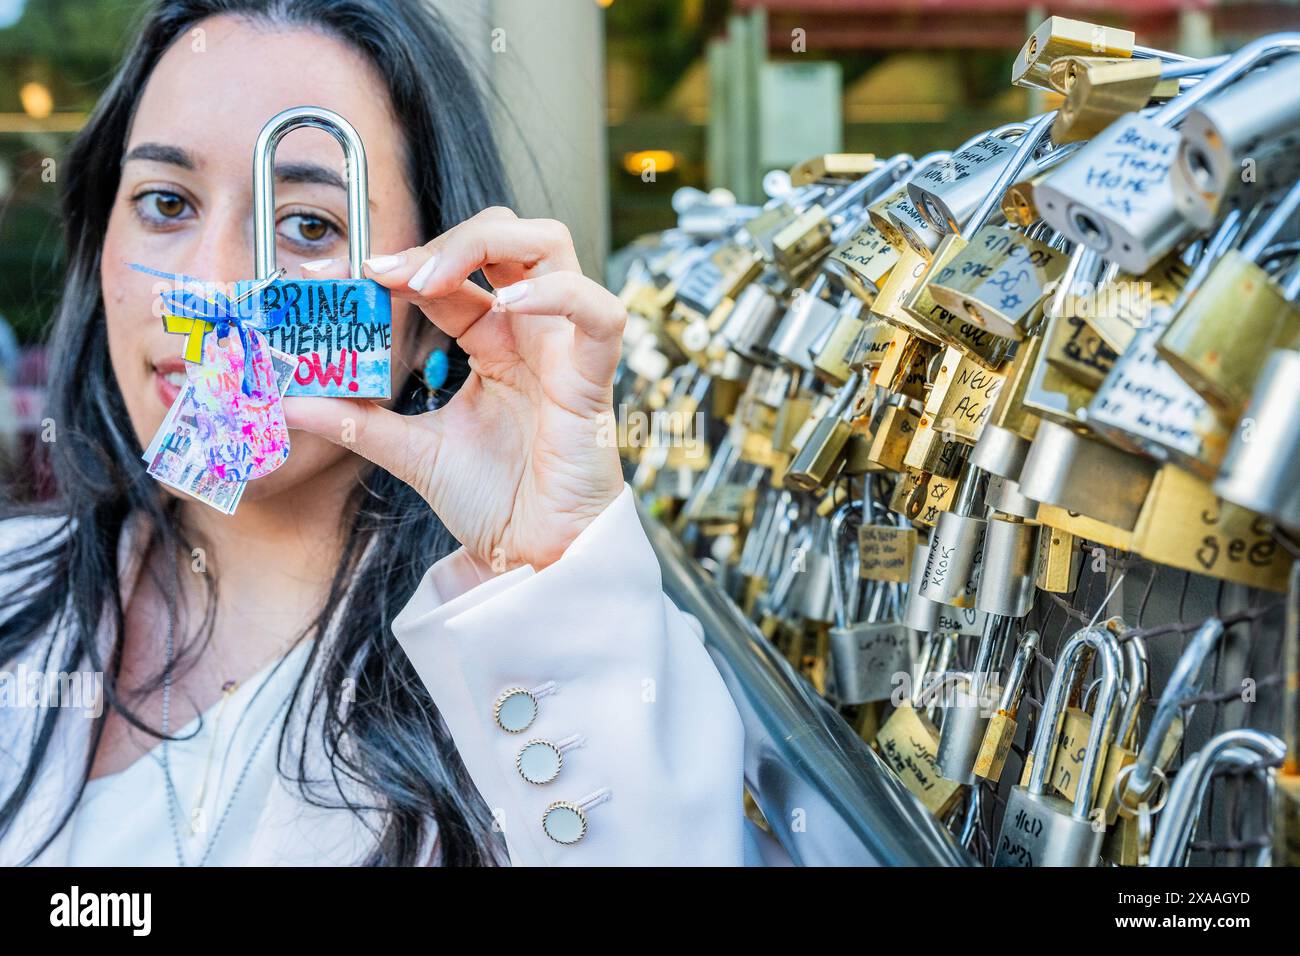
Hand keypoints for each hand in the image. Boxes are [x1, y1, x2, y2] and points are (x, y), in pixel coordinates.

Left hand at [284, 207, 626, 571]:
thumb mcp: (412, 453)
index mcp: (493, 343)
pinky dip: (557, 294)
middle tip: (396, 273)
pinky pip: (599, 314)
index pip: (458, 274)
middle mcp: (530, 334)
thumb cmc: (494, 503)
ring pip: (552, 248)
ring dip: (491, 243)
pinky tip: (508, 305)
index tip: (364, 275)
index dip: (413, 261)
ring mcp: (564, 349)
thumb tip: (288, 400)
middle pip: (509, 238)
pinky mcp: (594, 379)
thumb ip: (357, 422)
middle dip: (451, 238)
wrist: (535, 559)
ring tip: (436, 278)